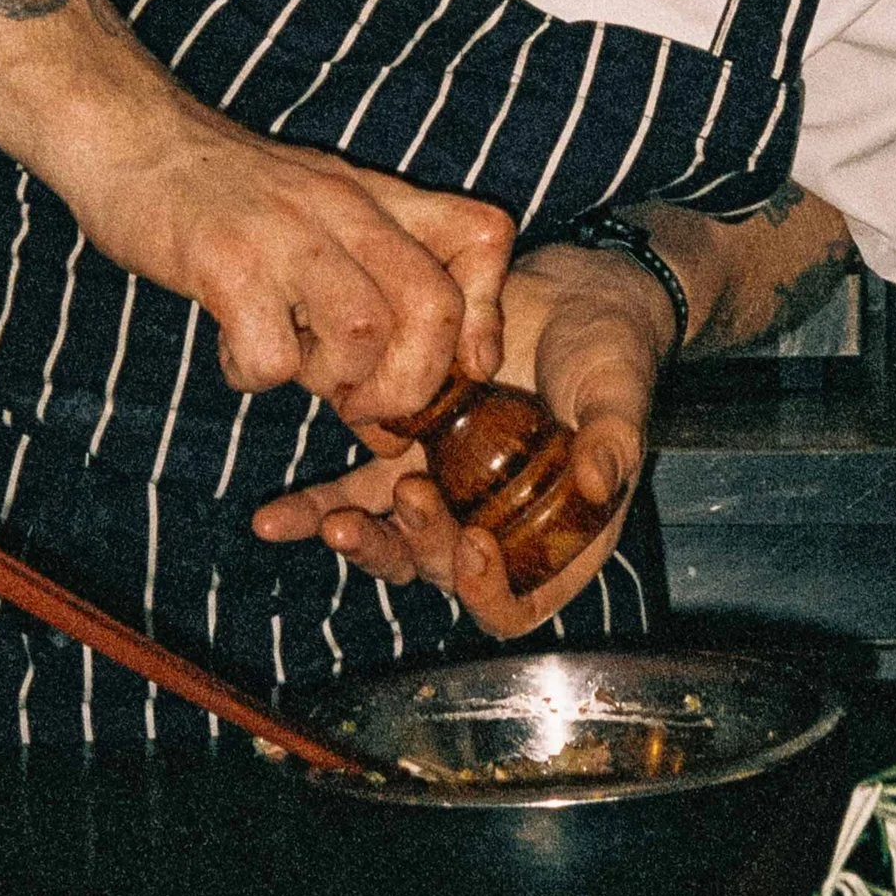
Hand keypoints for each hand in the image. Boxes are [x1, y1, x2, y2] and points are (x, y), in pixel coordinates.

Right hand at [58, 74, 514, 427]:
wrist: (131, 136)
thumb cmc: (226, 198)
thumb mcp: (317, 224)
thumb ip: (363, 306)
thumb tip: (394, 427)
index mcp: (380, 199)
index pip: (485, 236)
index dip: (487, 315)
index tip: (457, 367)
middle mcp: (346, 209)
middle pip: (434, 305)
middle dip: (413, 383)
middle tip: (367, 404)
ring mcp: (287, 233)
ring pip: (364, 329)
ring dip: (337, 379)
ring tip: (298, 370)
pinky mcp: (224, 259)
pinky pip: (269, 351)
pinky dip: (257, 375)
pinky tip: (236, 352)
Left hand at [251, 237, 678, 636]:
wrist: (570, 291)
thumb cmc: (613, 348)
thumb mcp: (621, 390)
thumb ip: (614, 439)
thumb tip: (602, 483)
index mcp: (560, 535)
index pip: (519, 604)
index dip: (490, 592)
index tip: (473, 543)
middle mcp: (499, 527)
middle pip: (445, 574)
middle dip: (418, 548)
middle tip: (410, 492)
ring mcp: (449, 493)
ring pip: (395, 543)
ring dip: (361, 540)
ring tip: (331, 523)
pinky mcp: (408, 452)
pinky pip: (356, 494)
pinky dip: (315, 509)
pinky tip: (274, 521)